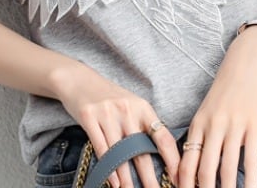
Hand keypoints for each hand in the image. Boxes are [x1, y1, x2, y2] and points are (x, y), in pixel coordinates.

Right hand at [54, 62, 180, 187]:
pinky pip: (101, 149)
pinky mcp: (89, 117)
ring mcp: (108, 113)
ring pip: (120, 154)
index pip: (162, 137)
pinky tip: (114, 183)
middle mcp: (127, 110)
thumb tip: (160, 156)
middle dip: (150, 178)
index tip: (177, 179)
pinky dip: (109, 169)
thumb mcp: (131, 105)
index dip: (172, 160)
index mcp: (143, 107)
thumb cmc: (108, 97)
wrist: (79, 79)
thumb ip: (143, 126)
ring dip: (127, 180)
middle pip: (141, 151)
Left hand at [178, 27, 256, 187]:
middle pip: (205, 171)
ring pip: (227, 170)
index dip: (184, 185)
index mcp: (198, 122)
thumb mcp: (208, 109)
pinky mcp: (255, 127)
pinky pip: (251, 161)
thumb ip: (202, 134)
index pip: (186, 162)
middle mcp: (213, 126)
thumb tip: (195, 165)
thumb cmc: (227, 87)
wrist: (248, 61)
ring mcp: (235, 127)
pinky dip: (250, 182)